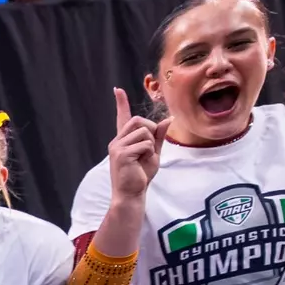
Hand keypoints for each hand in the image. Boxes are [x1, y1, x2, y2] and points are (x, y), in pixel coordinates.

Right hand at [109, 89, 168, 203]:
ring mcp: (117, 147)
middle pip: (139, 120)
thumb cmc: (140, 176)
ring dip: (150, 144)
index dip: (121, 103)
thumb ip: (158, 137)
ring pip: (143, 131)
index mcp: (123, 140)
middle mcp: (117, 141)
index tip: (117, 90)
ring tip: (144, 158)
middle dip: (151, 130)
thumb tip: (167, 119)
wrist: (131, 194)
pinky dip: (149, 153)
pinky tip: (141, 163)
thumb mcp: (153, 154)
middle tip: (150, 148)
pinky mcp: (121, 154)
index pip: (122, 117)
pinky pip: (144, 143)